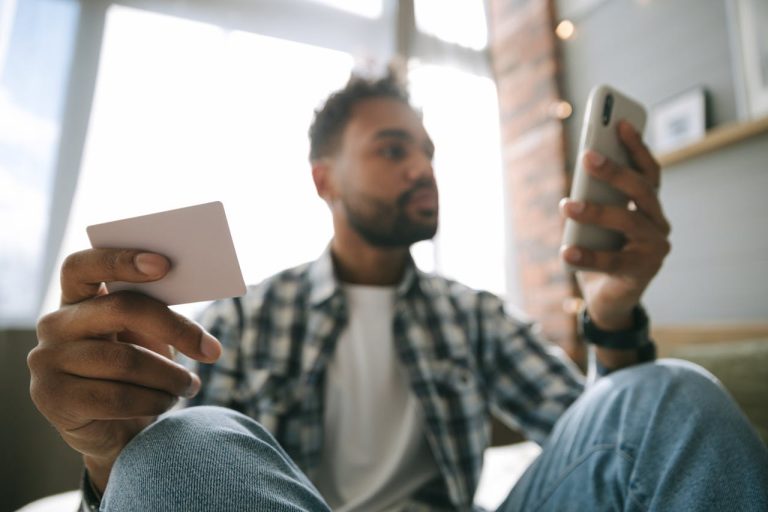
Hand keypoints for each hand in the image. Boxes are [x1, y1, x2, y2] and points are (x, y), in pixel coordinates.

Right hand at [28, 249, 221, 491]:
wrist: (114, 428)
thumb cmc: (136, 370)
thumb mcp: (145, 336)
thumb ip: (156, 312)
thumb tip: (198, 323)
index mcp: (76, 298)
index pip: (83, 265)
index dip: (120, 260)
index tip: (164, 264)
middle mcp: (55, 324)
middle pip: (120, 309)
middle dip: (175, 328)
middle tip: (211, 350)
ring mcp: (47, 362)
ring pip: (126, 360)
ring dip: (170, 377)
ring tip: (190, 385)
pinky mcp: (54, 400)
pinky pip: (119, 397)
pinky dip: (154, 401)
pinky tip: (167, 402)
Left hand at [559, 121, 670, 328]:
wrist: (607, 299)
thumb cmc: (601, 252)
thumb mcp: (595, 222)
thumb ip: (594, 199)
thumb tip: (580, 175)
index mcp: (649, 207)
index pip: (649, 172)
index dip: (637, 147)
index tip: (621, 123)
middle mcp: (658, 224)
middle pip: (641, 190)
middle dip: (615, 170)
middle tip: (588, 156)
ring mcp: (654, 249)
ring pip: (629, 221)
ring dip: (596, 210)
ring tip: (566, 205)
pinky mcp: (642, 273)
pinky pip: (613, 262)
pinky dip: (587, 255)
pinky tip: (566, 250)